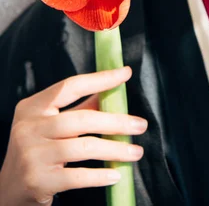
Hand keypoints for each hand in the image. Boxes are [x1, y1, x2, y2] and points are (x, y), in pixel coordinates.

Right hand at [0, 66, 146, 204]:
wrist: (7, 191)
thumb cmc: (35, 150)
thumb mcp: (47, 124)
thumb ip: (77, 108)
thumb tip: (110, 92)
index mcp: (32, 107)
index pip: (70, 86)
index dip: (100, 79)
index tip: (125, 73)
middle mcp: (29, 128)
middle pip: (82, 119)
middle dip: (116, 121)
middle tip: (140, 125)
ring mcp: (33, 155)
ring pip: (84, 147)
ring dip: (115, 149)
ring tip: (135, 151)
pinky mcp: (39, 181)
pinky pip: (78, 176)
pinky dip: (100, 175)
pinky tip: (116, 174)